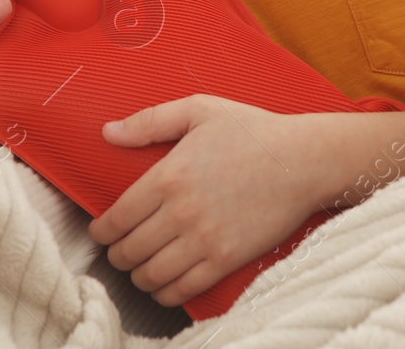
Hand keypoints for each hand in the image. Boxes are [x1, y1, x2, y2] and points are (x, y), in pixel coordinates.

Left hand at [87, 94, 322, 306]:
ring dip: (137, 276)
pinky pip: (182, 290)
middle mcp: (181, 212)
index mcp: (168, 176)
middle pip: (128, 252)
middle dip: (117, 255)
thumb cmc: (254, 131)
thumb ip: (151, 120)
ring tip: (139, 268)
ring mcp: (204, 239)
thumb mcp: (200, 110)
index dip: (100, 232)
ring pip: (149, 275)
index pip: (115, 219)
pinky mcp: (226, 259)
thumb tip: (108, 132)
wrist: (304, 161)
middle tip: (120, 250)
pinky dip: (165, 293)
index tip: (102, 232)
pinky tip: (163, 284)